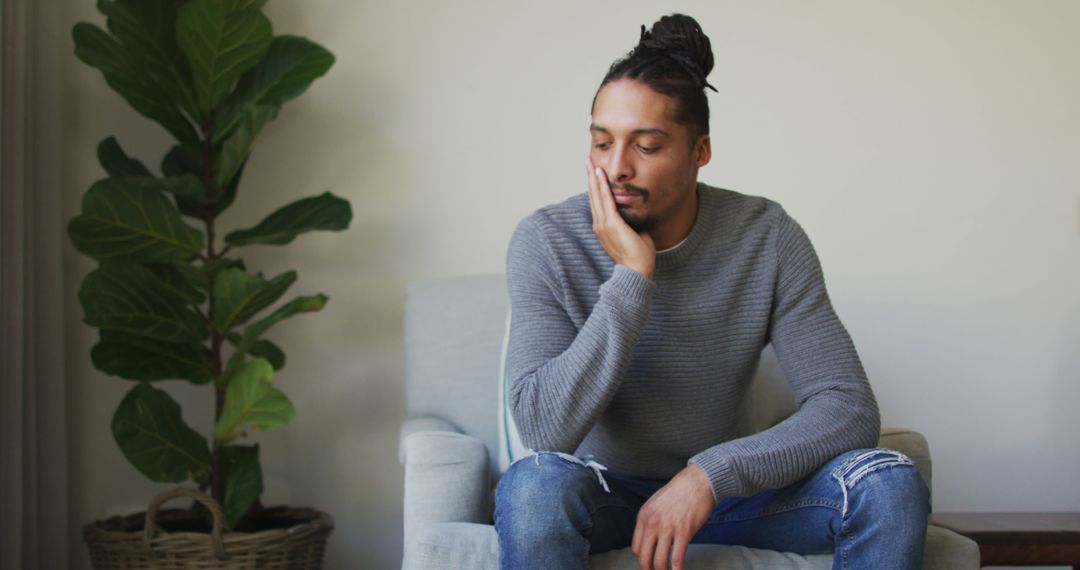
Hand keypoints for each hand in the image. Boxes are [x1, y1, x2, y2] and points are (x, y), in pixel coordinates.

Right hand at [586, 158, 655, 279]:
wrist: (637, 271)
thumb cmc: (638, 255)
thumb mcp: (633, 232)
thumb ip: (630, 221)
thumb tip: (634, 212)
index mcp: (603, 227)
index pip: (597, 202)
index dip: (595, 186)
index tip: (594, 173)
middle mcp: (599, 225)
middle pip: (593, 196)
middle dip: (591, 177)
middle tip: (588, 161)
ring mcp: (603, 224)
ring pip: (597, 196)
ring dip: (594, 178)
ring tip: (592, 163)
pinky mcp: (611, 224)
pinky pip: (606, 201)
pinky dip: (602, 186)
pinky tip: (600, 174)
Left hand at [631, 465, 714, 569]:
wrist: (698, 481)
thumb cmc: (679, 491)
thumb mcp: (656, 502)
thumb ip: (651, 520)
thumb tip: (652, 538)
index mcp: (644, 516)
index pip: (636, 546)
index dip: (641, 559)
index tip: (647, 563)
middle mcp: (652, 523)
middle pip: (644, 557)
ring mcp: (668, 528)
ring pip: (659, 561)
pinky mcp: (684, 532)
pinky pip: (677, 557)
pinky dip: (678, 569)